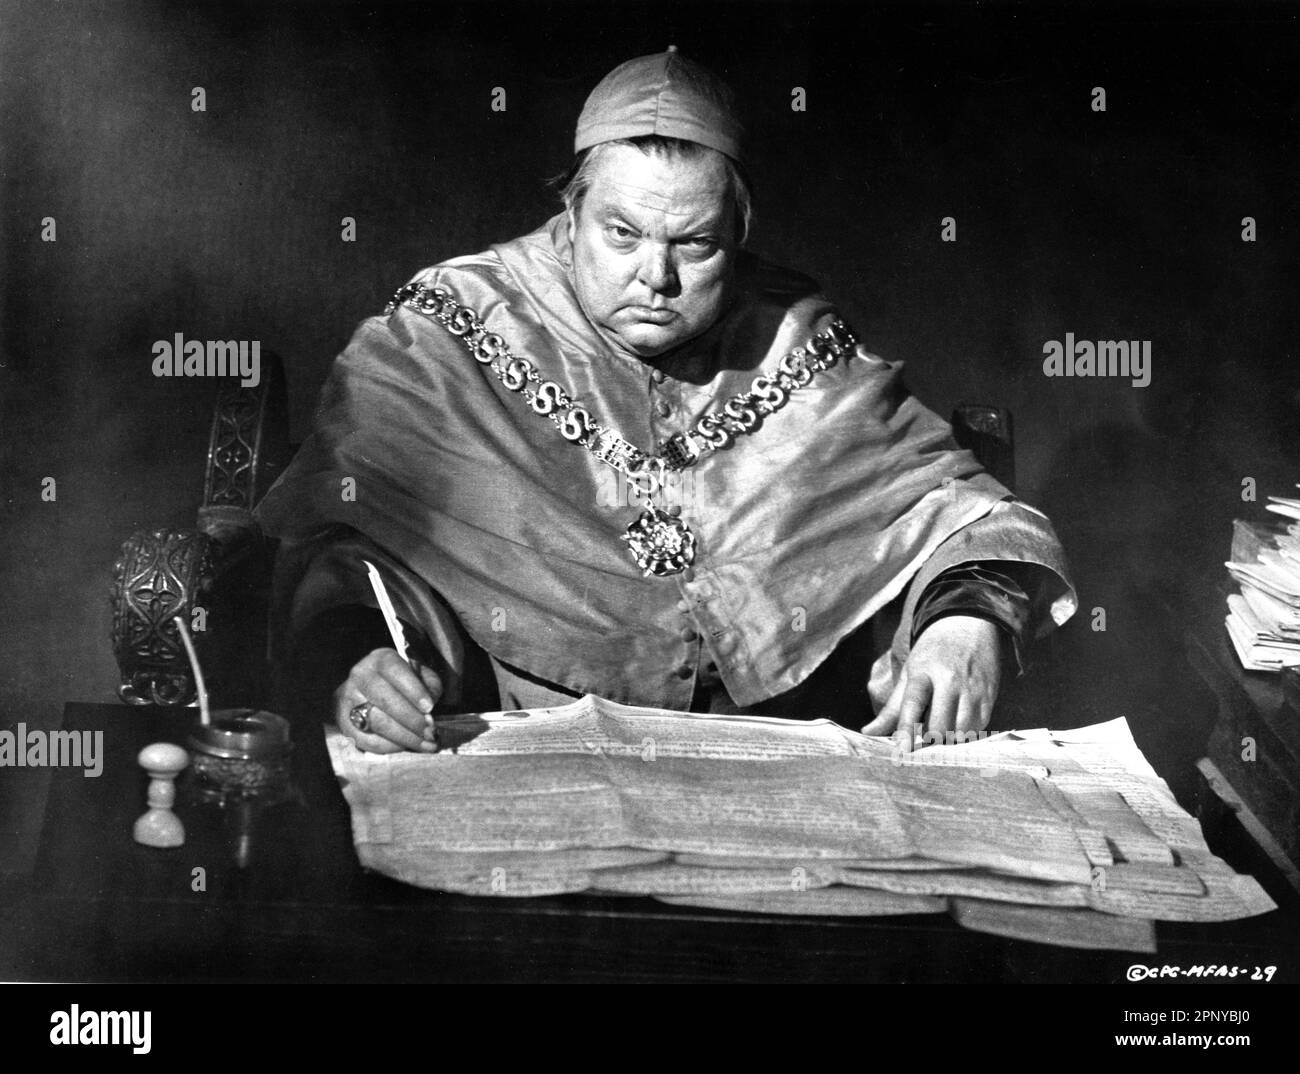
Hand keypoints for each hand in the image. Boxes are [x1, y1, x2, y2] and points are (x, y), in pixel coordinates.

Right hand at [335, 648, 442, 752]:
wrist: (369, 691)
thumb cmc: (401, 683)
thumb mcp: (419, 675)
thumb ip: (429, 685)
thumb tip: (430, 704)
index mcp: (381, 660)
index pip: (396, 671)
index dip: (414, 690)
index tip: (429, 708)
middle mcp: (361, 676)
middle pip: (386, 700)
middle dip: (412, 720)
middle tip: (431, 732)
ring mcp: (348, 699)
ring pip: (377, 722)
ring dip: (405, 737)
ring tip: (425, 744)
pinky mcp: (343, 722)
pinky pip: (366, 739)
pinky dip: (389, 746)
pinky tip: (405, 746)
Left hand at [860, 615, 1002, 752]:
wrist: (967, 625)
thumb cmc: (932, 654)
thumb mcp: (909, 673)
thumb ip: (892, 708)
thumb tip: (868, 733)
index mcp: (923, 673)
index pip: (913, 705)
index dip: (907, 729)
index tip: (901, 749)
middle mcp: (949, 681)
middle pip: (939, 727)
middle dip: (929, 738)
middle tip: (925, 734)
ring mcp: (972, 689)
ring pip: (961, 732)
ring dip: (949, 738)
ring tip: (942, 727)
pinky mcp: (990, 696)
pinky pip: (979, 728)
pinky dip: (966, 733)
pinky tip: (959, 722)